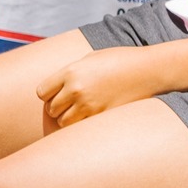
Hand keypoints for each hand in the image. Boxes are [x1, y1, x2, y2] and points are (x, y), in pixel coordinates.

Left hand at [36, 47, 163, 127]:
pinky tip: (90, 117)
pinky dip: (82, 125)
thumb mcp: (89, 59)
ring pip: (64, 122)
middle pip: (51, 109)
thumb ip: (71, 72)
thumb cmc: (118, 60)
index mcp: (70, 72)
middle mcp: (76, 90)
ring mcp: (89, 106)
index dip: (47, 94)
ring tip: (79, 112)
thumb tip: (57, 85)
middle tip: (69, 104)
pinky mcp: (102, 117)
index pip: (42, 92)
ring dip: (68, 119)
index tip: (55, 93)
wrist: (146, 70)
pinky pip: (81, 128)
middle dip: (57, 108)